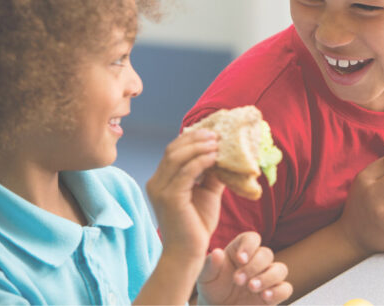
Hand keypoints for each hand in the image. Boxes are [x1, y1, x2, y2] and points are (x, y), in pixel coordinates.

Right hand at [146, 129, 222, 257]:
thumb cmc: (197, 224)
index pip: (173, 151)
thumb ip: (212, 173)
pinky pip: (185, 172)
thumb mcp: (207, 192)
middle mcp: (156, 182)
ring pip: (177, 157)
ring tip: (217, 142)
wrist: (188, 252)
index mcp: (162, 180)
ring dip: (199, 147)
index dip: (192, 138)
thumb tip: (226, 155)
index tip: (212, 131)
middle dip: (196, 138)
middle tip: (217, 134)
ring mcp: (160, 189)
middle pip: (173, 150)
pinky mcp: (169, 198)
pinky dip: (200, 161)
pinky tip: (215, 157)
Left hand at [197, 232, 291, 304]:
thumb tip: (217, 253)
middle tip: (238, 280)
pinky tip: (264, 297)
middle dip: (254, 266)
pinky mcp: (274, 294)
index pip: (252, 239)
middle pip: (266, 254)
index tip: (239, 259)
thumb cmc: (212, 289)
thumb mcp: (205, 278)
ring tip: (251, 287)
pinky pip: (286, 289)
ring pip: (281, 269)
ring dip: (267, 277)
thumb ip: (211, 265)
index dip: (249, 246)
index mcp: (240, 251)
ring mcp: (267, 277)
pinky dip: (278, 291)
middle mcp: (256, 262)